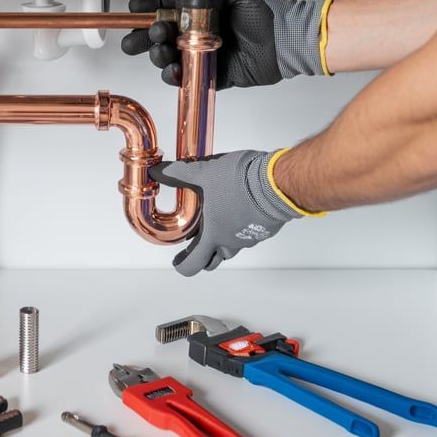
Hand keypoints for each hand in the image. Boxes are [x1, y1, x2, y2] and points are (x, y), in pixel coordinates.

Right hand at [121, 0, 330, 88]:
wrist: (287, 41)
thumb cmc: (269, 13)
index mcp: (201, 9)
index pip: (167, 5)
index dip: (149, 6)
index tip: (135, 8)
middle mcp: (198, 31)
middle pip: (161, 34)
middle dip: (144, 37)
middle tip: (137, 39)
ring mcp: (202, 53)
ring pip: (168, 57)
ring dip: (158, 55)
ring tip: (161, 51)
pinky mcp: (210, 73)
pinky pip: (185, 77)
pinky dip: (175, 76)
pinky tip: (173, 70)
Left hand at [151, 149, 315, 275]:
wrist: (279, 182)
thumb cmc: (242, 182)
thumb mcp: (203, 173)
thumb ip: (178, 173)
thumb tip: (157, 171)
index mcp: (214, 236)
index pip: (194, 265)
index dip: (183, 265)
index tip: (177, 260)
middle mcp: (232, 242)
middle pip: (213, 259)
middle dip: (202, 253)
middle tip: (195, 243)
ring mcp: (251, 237)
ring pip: (232, 247)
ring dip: (221, 240)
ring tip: (215, 221)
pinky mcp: (266, 228)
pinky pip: (248, 234)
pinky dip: (239, 228)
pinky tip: (237, 209)